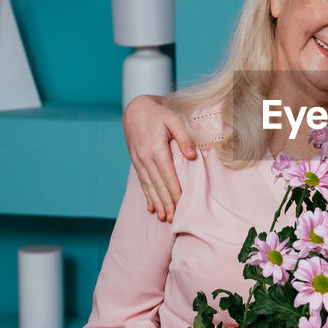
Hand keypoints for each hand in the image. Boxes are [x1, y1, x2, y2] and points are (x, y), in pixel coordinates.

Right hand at [123, 95, 195, 221]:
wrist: (135, 108)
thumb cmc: (159, 113)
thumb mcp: (173, 119)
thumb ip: (184, 137)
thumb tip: (192, 157)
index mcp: (156, 148)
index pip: (167, 175)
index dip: (175, 191)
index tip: (182, 204)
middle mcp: (145, 157)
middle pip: (158, 184)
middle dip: (166, 202)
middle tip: (174, 219)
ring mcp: (138, 160)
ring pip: (149, 186)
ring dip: (156, 202)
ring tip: (163, 217)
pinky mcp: (136, 161)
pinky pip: (142, 182)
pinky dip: (147, 195)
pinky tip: (151, 207)